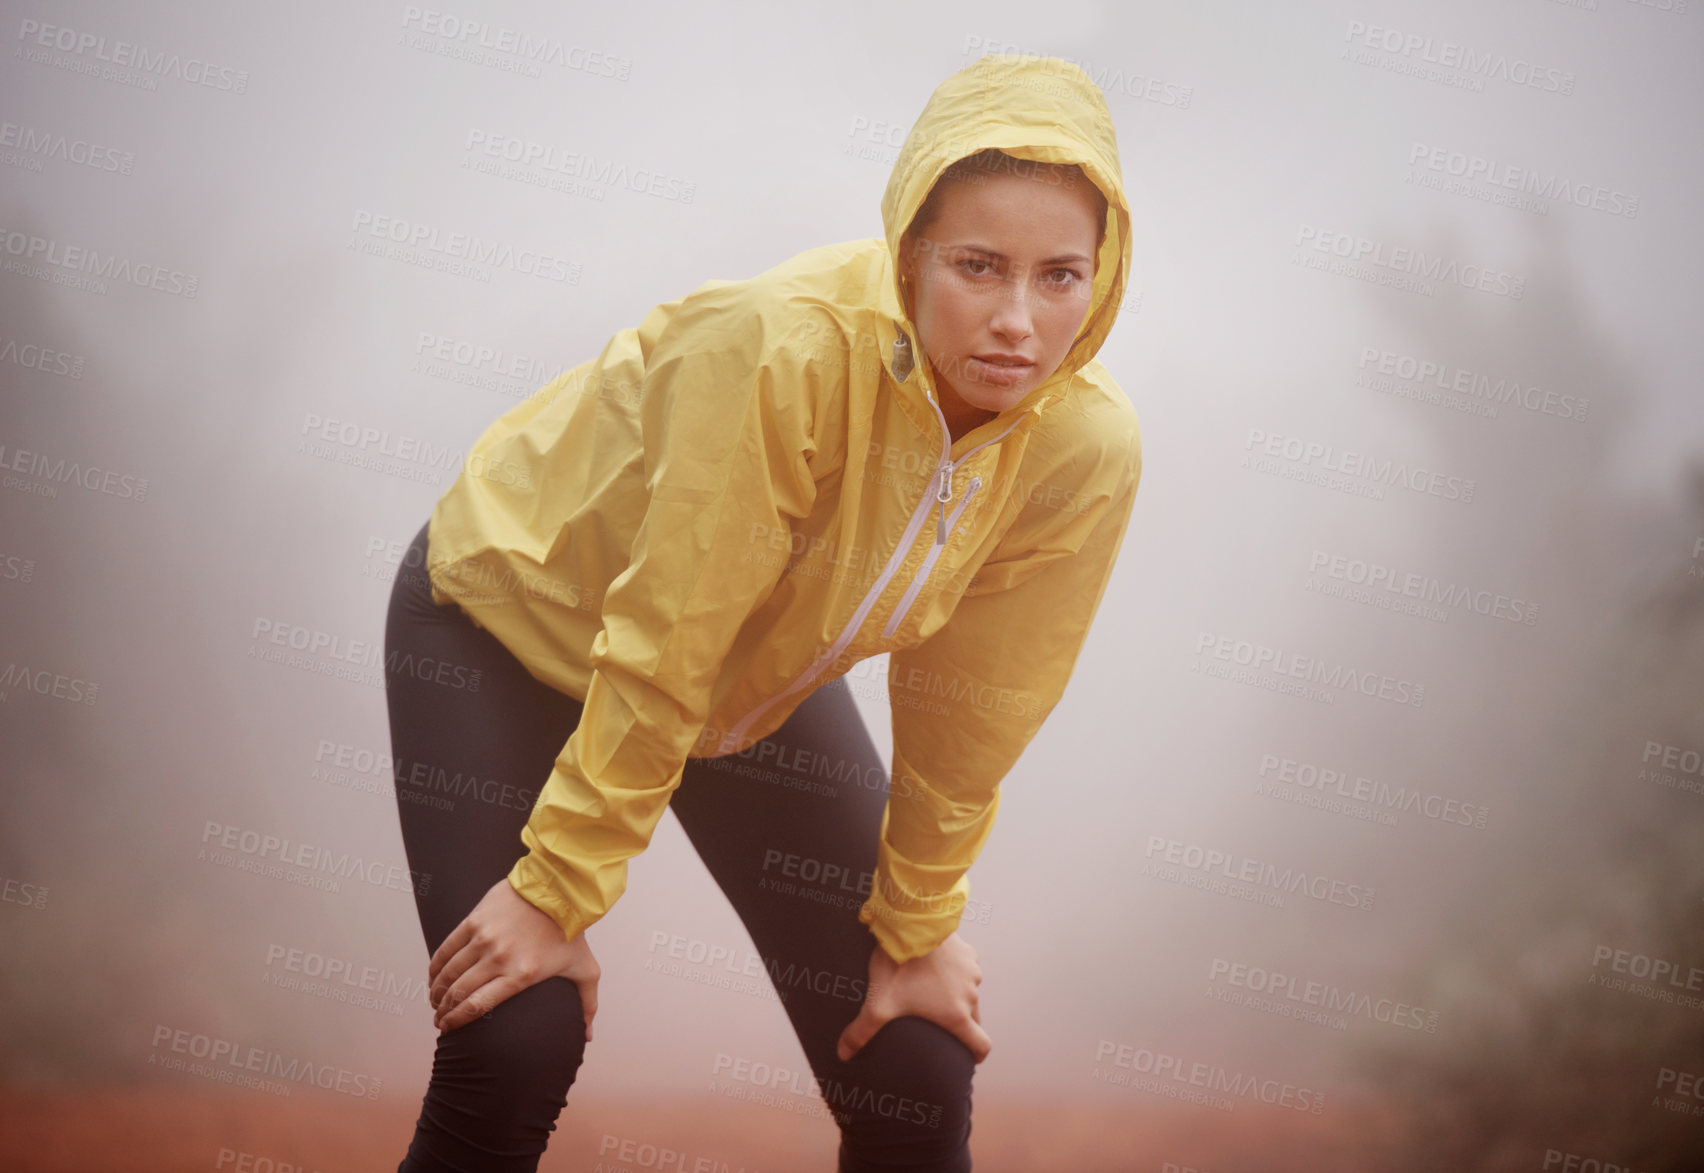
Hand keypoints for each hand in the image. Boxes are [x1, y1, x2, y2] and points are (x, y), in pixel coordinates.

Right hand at [428, 877, 600, 1038]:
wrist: (559, 889)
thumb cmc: (572, 932)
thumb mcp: (585, 970)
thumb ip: (587, 1005)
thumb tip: (588, 1037)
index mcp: (522, 975)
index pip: (478, 1006)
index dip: (457, 1021)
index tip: (447, 1029)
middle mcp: (500, 959)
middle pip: (459, 992)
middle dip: (444, 1011)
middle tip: (439, 1019)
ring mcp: (485, 939)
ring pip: (449, 972)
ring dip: (437, 991)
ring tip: (435, 1001)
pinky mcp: (475, 921)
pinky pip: (447, 948)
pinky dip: (436, 966)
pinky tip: (433, 977)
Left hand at [835, 931, 990, 1063]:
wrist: (911, 923)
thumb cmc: (897, 966)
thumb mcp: (877, 1002)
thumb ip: (861, 1031)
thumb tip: (843, 1055)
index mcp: (956, 1014)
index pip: (981, 1045)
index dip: (976, 1055)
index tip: (968, 1058)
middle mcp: (971, 995)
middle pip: (974, 1019)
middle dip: (960, 1024)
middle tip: (938, 1022)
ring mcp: (972, 972)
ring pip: (970, 992)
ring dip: (957, 995)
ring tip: (932, 992)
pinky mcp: (968, 952)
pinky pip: (966, 969)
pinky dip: (956, 973)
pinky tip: (935, 967)